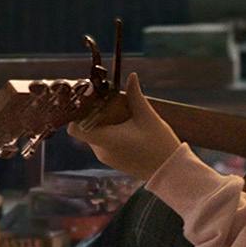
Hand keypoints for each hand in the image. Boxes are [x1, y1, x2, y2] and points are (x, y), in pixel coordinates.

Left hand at [67, 73, 181, 180]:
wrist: (170, 171)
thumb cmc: (159, 144)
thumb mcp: (147, 117)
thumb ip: (135, 95)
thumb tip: (131, 76)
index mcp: (107, 139)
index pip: (75, 129)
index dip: (76, 114)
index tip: (89, 101)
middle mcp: (101, 151)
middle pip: (85, 127)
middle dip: (94, 113)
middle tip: (108, 100)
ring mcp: (106, 157)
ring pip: (95, 134)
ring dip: (103, 122)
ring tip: (121, 112)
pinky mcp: (113, 161)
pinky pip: (103, 142)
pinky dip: (109, 132)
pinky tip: (125, 126)